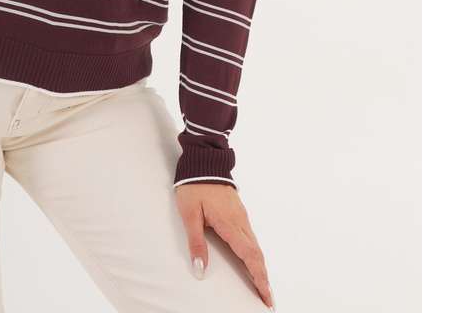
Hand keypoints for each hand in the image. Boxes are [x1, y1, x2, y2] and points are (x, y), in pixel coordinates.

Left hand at [175, 182, 274, 307]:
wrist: (203, 159)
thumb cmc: (194, 184)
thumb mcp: (190, 214)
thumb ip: (196, 242)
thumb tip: (200, 269)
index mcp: (230, 223)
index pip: (249, 256)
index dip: (259, 278)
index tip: (266, 296)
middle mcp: (240, 221)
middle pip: (257, 254)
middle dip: (263, 278)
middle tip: (267, 299)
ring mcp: (241, 215)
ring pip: (255, 245)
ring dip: (260, 266)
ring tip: (261, 285)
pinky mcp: (238, 210)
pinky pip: (250, 236)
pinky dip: (255, 253)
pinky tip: (252, 260)